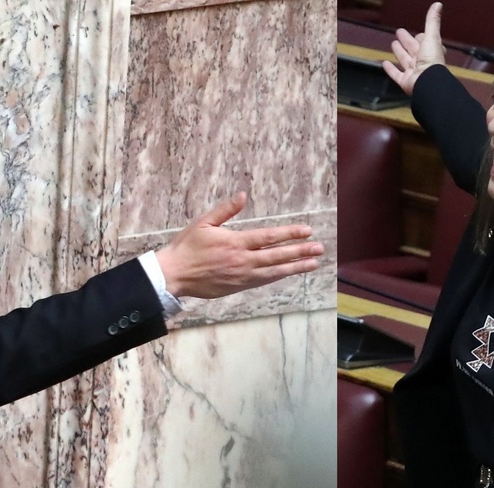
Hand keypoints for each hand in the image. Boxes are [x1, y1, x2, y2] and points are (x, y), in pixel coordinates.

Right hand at [155, 192, 323, 298]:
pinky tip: (288, 273)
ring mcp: (241, 275)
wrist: (174, 275)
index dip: (290, 234)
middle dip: (300, 252)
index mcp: (235, 242)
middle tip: (319, 249)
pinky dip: (278, 276)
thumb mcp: (204, 223)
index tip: (307, 231)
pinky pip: (263, 281)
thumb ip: (225, 210)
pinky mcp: (238, 286)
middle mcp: (242, 260)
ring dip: (294, 267)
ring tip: (312, 264)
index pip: (269, 238)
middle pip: (277, 256)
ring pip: (274, 272)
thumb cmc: (187, 247)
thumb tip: (242, 195)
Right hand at [380, 2, 446, 94]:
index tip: (418, 33)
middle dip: (407, 41)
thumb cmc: (431, 58)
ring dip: (399, 52)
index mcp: (431, 51)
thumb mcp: (431, 37)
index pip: (426, 42)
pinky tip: (384, 63)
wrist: (427, 82)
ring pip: (405, 60)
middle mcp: (422, 61)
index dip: (422, 37)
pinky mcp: (404, 81)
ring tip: (393, 44)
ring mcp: (413, 72)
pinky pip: (396, 74)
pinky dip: (390, 69)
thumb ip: (432, 21)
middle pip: (413, 49)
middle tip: (399, 32)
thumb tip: (438, 4)